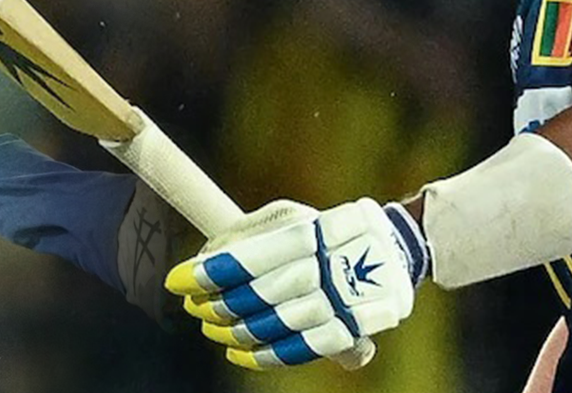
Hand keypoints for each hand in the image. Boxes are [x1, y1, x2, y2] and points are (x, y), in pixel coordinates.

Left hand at [164, 198, 426, 369]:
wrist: (393, 250)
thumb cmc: (324, 229)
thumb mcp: (289, 216)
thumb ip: (247, 232)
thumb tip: (205, 256)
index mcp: (313, 231)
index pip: (252, 255)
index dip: (210, 272)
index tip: (178, 279)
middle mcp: (331, 267)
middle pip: (263, 294)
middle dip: (219, 303)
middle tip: (193, 307)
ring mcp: (345, 302)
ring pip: (280, 325)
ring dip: (236, 331)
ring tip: (210, 329)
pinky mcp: (353, 331)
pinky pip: (304, 350)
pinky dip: (266, 354)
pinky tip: (237, 352)